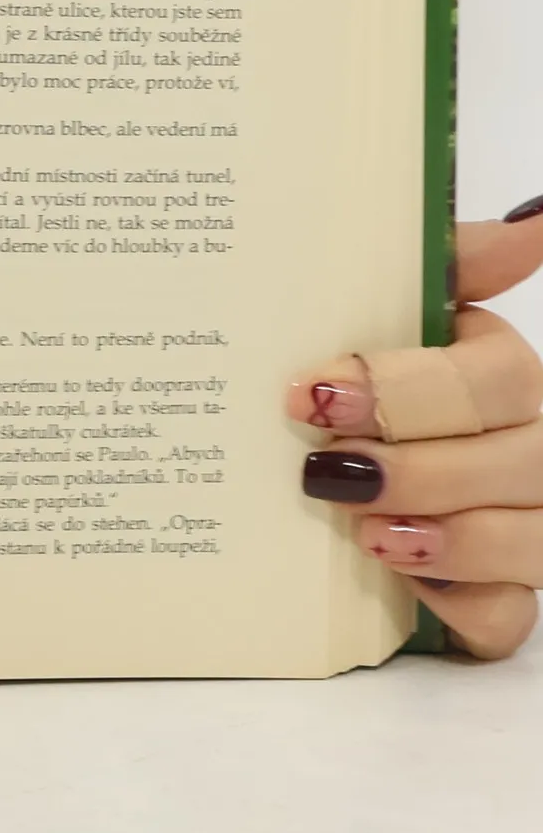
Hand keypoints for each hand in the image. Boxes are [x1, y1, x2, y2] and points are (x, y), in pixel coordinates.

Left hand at [288, 206, 542, 658]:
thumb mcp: (406, 313)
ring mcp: (528, 525)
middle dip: (414, 466)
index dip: (401, 387)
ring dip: (443, 536)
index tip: (312, 390)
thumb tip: (532, 218)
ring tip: (364, 529)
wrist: (357, 456)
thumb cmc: (389, 381)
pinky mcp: (505, 597)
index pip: (489, 379)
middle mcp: (533, 450)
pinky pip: (502, 615)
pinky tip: (409, 585)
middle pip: (511, 461)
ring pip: (523, 540)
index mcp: (506, 377)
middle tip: (328, 466)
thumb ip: (454, 260)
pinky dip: (458, 603)